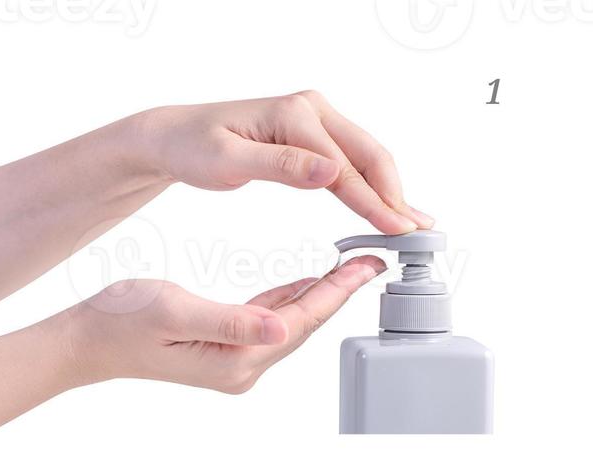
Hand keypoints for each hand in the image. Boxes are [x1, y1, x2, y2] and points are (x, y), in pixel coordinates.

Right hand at [58, 257, 384, 393]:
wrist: (84, 341)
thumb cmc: (120, 321)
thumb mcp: (175, 311)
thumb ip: (231, 320)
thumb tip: (281, 327)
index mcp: (237, 360)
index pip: (300, 321)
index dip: (336, 292)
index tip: (365, 266)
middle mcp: (243, 367)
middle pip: (304, 324)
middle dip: (338, 292)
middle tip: (371, 260)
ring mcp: (235, 360)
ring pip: (290, 321)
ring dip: (319, 294)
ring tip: (351, 267)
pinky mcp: (225, 348)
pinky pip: (269, 320)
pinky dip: (290, 299)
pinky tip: (307, 283)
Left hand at [132, 91, 431, 233]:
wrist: (174, 136)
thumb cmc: (193, 147)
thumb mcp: (227, 162)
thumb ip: (281, 166)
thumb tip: (331, 172)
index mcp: (295, 115)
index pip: (344, 167)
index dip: (374, 202)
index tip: (398, 231)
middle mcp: (312, 108)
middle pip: (370, 156)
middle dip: (396, 196)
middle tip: (418, 232)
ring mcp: (316, 117)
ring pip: (367, 157)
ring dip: (391, 190)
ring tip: (413, 223)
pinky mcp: (315, 132)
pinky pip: (352, 159)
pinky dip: (372, 184)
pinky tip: (389, 204)